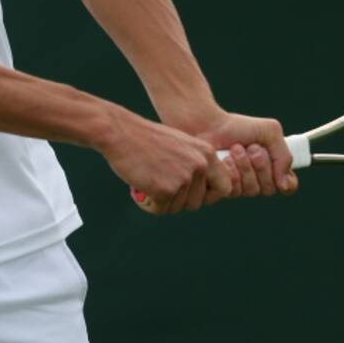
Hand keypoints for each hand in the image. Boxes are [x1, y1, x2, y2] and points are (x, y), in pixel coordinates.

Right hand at [102, 111, 238, 214]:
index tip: (193, 195)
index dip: (209, 196)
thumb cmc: (144, 138)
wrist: (119, 133)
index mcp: (206, 153)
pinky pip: (160, 209)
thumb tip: (202, 191)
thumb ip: (194, 164)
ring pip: (177, 207)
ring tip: (146, 184)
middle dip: (178, 201)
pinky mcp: (166, 190)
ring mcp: (184, 178)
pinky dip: (148, 204)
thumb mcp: (180, 145)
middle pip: (197, 202)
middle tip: (160, 189)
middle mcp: (200, 166)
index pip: (225, 187)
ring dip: (161, 202)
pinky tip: (138, 190)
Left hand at [196, 112, 298, 196]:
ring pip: (251, 190)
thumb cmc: (235, 126)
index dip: (287, 182)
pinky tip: (224, 159)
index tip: (279, 171)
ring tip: (234, 149)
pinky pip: (233, 191)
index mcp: (270, 166)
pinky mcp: (220, 188)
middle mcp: (255, 179)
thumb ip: (284, 155)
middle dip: (262, 166)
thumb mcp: (269, 131)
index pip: (288, 186)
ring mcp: (237, 185)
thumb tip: (284, 185)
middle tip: (251, 148)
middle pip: (269, 189)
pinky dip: (230, 172)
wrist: (206, 125)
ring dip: (245, 166)